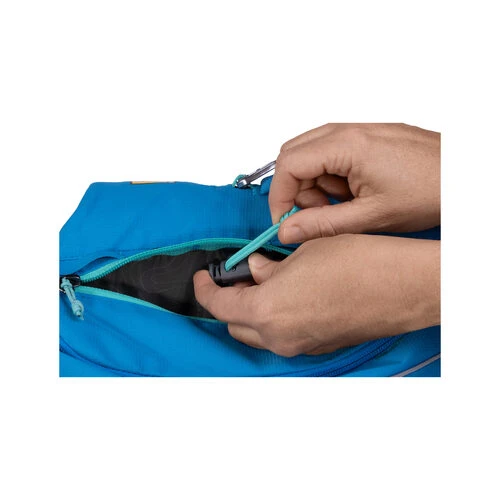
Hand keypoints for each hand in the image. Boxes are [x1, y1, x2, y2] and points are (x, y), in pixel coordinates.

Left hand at [193, 235, 439, 356]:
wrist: (405, 286)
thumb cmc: (358, 263)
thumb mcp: (304, 252)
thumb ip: (270, 266)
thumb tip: (256, 269)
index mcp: (266, 312)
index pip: (218, 304)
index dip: (205, 288)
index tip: (203, 275)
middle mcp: (279, 337)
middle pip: (236, 323)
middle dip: (230, 300)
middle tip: (238, 275)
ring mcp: (301, 345)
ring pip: (260, 332)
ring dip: (254, 310)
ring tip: (266, 280)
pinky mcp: (320, 346)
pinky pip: (284, 335)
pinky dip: (277, 318)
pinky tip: (291, 293)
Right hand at [270, 123, 439, 242]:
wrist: (469, 177)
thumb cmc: (433, 190)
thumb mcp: (371, 217)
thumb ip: (323, 224)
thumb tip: (289, 230)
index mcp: (346, 145)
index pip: (288, 165)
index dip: (280, 197)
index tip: (285, 221)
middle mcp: (349, 131)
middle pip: (295, 156)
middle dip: (297, 190)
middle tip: (315, 215)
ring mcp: (359, 132)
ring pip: (312, 155)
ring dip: (317, 185)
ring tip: (344, 206)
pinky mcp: (368, 139)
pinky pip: (333, 155)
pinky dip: (334, 178)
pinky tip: (355, 195)